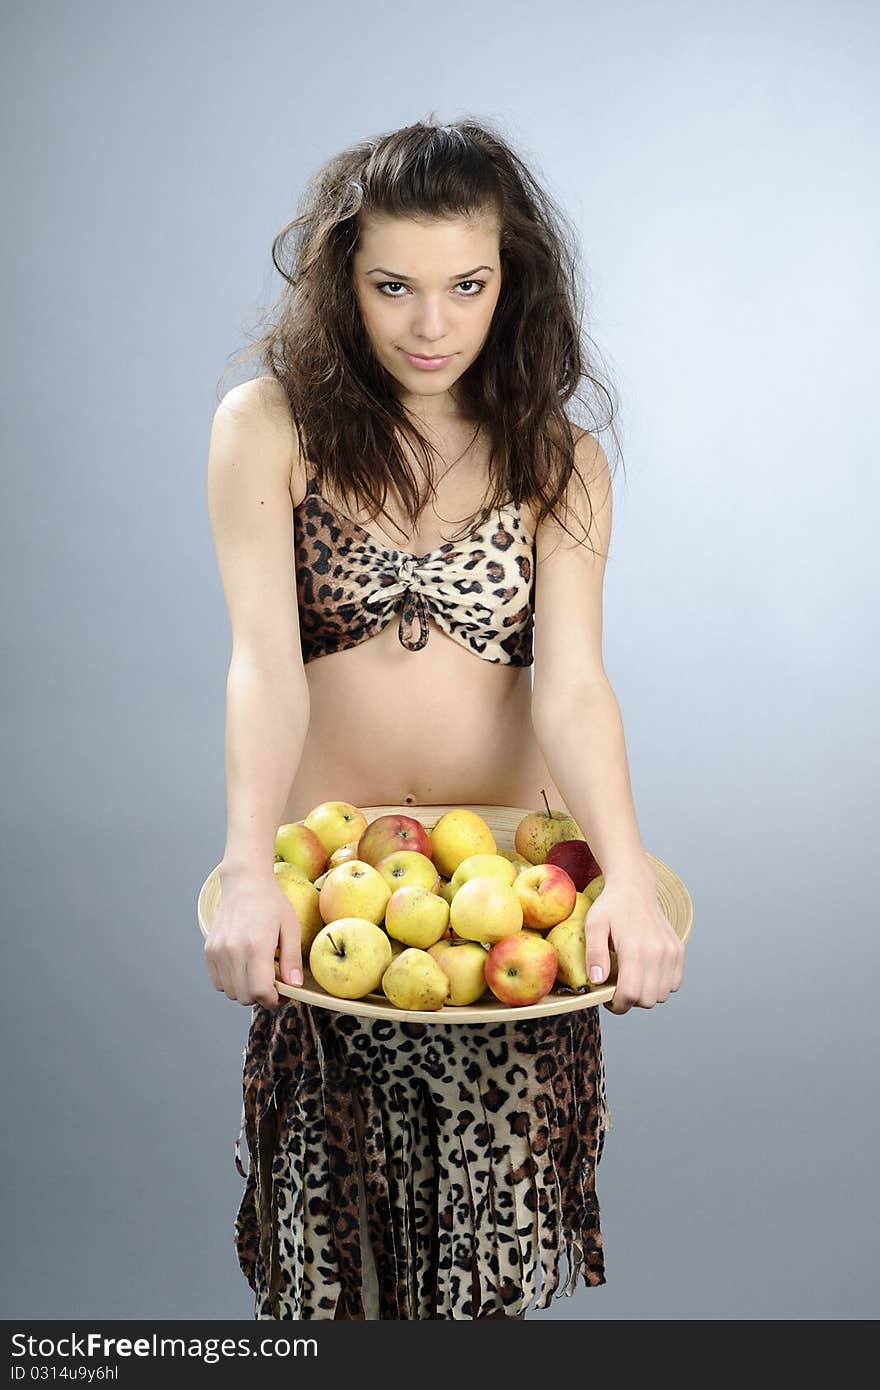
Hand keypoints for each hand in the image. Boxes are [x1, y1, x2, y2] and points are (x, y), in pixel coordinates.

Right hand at [204, 866, 303, 1008]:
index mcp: (256, 946)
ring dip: (246, 990)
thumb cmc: (270, 902)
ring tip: (258, 973)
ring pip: (231, 992)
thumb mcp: (291, 927)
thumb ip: (292, 959)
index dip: (273, 1000)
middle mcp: (233, 951)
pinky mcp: (209, 950)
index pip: (260, 992)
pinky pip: (218, 982)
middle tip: (273, 985)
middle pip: (245, 997)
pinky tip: (244, 967)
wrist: (244, 882)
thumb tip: (295, 986)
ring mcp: (218, 951)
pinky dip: (232, 982)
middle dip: (261, 997)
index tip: (283, 994)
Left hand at [584, 870, 684, 1013]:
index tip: (608, 999)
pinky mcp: (679, 950)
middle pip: (647, 1000)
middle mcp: (658, 952)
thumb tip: (597, 981)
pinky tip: (647, 972)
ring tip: (632, 978)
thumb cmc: (611, 906)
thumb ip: (595, 954)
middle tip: (618, 987)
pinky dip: (662, 985)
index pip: (631, 994)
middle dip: (631, 1001)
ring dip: (647, 994)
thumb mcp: (594, 925)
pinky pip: (674, 984)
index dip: (617, 1004)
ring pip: (662, 995)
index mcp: (635, 948)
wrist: (634, 886)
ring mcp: (671, 952)